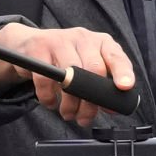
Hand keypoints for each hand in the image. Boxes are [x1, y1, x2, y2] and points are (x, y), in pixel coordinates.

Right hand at [0, 23, 133, 127]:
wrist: (30, 44)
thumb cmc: (66, 59)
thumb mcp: (88, 67)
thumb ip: (102, 86)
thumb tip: (113, 108)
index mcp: (101, 43)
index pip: (116, 57)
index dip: (122, 73)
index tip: (124, 87)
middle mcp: (83, 38)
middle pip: (93, 70)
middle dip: (90, 101)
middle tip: (85, 117)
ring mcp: (60, 40)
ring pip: (70, 76)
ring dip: (70, 103)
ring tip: (68, 113)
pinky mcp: (38, 48)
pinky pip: (45, 79)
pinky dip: (48, 97)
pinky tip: (51, 102)